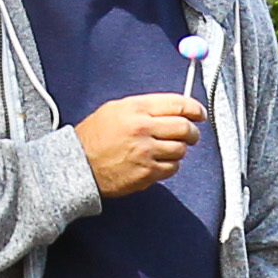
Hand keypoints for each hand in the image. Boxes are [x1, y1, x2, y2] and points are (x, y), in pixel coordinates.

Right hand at [76, 91, 206, 198]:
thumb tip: (175, 107)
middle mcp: (143, 129)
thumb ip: (146, 107)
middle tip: (191, 134)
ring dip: (179, 149)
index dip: (194, 108)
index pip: (177, 104)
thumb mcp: (116, 109)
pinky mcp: (146, 173)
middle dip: (193, 132)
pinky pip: (172, 168)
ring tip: (167, 149)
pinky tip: (158, 162)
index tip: (199, 113)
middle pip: (184, 127)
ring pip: (180, 149)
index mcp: (136, 109)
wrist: (78, 165)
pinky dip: (170, 165)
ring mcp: (145, 152)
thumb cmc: (95, 137)